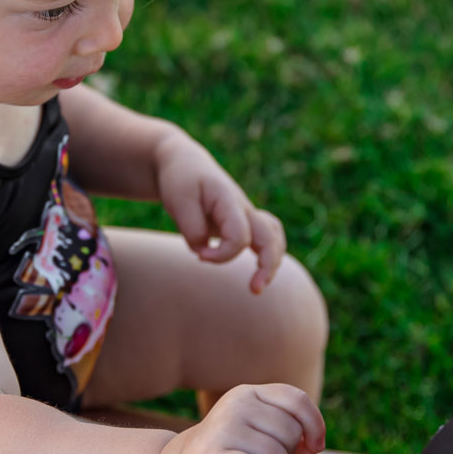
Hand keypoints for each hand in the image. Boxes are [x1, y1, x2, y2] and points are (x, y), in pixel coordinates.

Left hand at [153, 131, 285, 293]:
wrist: (185, 162)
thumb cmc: (180, 179)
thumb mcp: (177, 200)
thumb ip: (191, 227)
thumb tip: (204, 250)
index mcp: (229, 200)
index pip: (239, 236)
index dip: (221, 254)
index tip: (199, 255)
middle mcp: (244, 208)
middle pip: (271, 237)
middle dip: (268, 265)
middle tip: (254, 290)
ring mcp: (246, 215)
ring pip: (274, 237)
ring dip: (272, 261)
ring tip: (257, 286)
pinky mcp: (242, 222)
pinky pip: (267, 237)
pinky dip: (268, 254)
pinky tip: (257, 273)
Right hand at [161, 383, 324, 453]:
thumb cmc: (232, 453)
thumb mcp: (262, 432)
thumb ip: (291, 430)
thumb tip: (314, 448)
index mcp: (249, 392)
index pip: (297, 401)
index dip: (314, 427)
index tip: (313, 450)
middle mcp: (235, 404)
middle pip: (291, 434)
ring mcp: (221, 428)